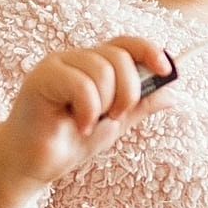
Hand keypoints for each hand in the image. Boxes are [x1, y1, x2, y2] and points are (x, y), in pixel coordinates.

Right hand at [0, 35, 175, 187]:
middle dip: (128, 91)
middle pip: (119, 56)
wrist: (35, 164)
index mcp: (94, 64)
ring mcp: (58, 64)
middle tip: (114, 116)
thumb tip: (173, 94)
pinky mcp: (41, 77)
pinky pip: (81, 85)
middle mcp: (76, 58)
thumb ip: (140, 107)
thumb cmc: (69, 141)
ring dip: (104, 106)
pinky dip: (87, 111)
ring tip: (89, 124)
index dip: (149, 51)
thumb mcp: (115, 124)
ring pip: (102, 70)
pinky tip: (78, 126)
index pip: (126, 44)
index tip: (167, 70)